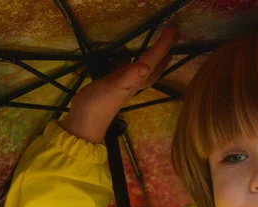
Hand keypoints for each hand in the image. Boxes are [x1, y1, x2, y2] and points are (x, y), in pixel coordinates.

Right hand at [59, 27, 178, 142]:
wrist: (83, 124)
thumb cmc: (97, 106)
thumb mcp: (113, 88)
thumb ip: (128, 77)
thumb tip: (146, 66)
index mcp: (135, 81)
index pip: (152, 60)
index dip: (163, 45)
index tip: (174, 30)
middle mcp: (132, 82)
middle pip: (152, 67)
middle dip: (162, 53)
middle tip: (171, 39)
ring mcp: (122, 84)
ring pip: (141, 69)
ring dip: (149, 59)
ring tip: (156, 49)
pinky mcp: (110, 85)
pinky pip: (124, 71)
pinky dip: (129, 64)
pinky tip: (125, 61)